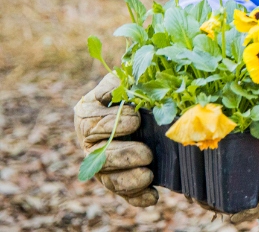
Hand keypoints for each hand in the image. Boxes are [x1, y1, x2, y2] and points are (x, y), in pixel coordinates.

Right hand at [73, 73, 156, 206]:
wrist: (143, 105)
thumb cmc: (131, 88)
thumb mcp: (123, 78)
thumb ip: (120, 79)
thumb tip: (127, 79)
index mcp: (87, 115)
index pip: (93, 124)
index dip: (114, 123)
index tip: (136, 119)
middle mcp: (91, 142)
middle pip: (101, 156)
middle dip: (124, 155)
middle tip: (147, 154)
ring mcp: (102, 164)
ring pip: (109, 179)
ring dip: (129, 180)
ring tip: (148, 174)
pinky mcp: (119, 178)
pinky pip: (124, 193)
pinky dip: (137, 197)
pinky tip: (153, 196)